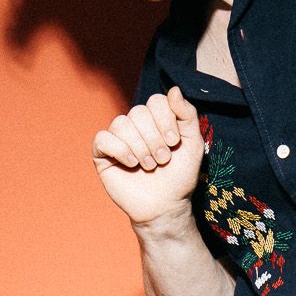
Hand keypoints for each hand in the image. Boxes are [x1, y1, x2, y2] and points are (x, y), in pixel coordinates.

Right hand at [92, 86, 205, 226]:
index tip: (174, 142)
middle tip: (163, 160)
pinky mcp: (103, 154)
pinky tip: (131, 164)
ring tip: (149, 166)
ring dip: (140, 147)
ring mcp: (118, 138)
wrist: (165, 206)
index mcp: (156, 119)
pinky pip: (102, 138)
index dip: (165, 120)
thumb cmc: (179, 176)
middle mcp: (136, 125)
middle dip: (154, 139)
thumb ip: (187, 115)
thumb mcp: (192, 144)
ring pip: (121, 124)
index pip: (156, 101)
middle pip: (138, 112)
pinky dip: (119, 150)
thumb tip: (173, 89)